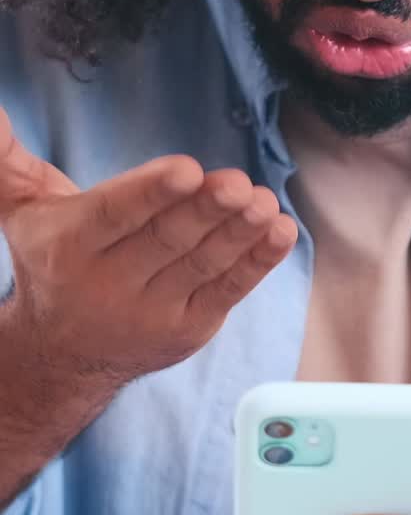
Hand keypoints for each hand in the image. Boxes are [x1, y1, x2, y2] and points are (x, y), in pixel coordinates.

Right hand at [0, 106, 296, 384]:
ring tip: (265, 203)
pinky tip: (279, 232)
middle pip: (166, 240)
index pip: (115, 216)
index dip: (152, 193)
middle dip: (206, 210)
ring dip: (238, 234)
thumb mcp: (20, 209)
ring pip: (202, 266)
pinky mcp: (188, 330)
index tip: (188, 168)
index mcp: (69, 247)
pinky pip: (227, 292)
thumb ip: (4, 158)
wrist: (61, 357)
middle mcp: (109, 284)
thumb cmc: (49, 261)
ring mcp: (153, 313)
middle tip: (239, 184)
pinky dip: (257, 263)